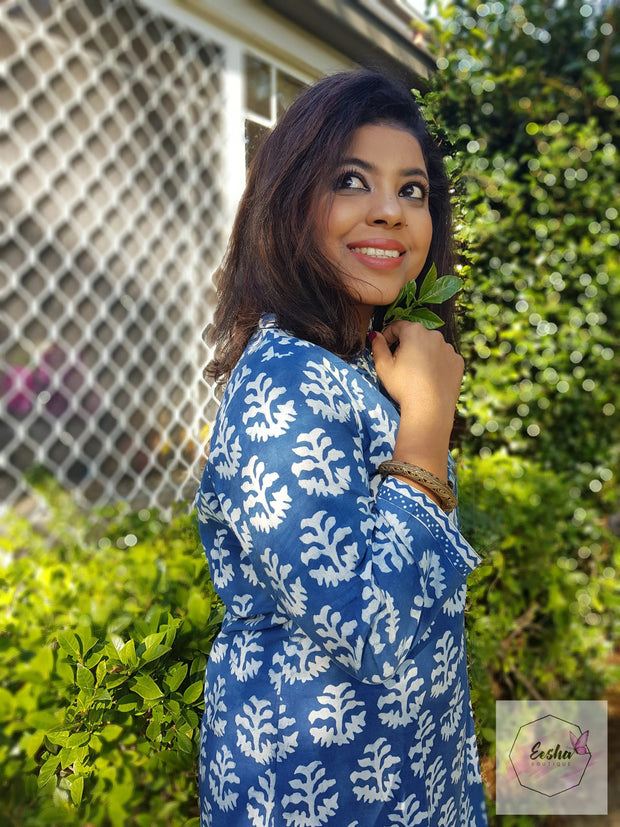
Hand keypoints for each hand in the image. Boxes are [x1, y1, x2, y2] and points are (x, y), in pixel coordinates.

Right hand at [370, 322, 463, 479]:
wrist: (429, 409)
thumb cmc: (404, 387)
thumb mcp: (383, 366)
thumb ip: (377, 346)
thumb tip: (375, 335)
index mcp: (414, 331)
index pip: (397, 326)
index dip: (388, 336)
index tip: (384, 347)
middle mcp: (434, 335)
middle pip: (415, 336)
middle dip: (406, 347)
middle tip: (399, 366)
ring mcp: (449, 348)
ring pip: (431, 347)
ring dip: (423, 355)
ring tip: (416, 376)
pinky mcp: (458, 362)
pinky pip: (444, 359)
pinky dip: (437, 365)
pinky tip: (429, 379)